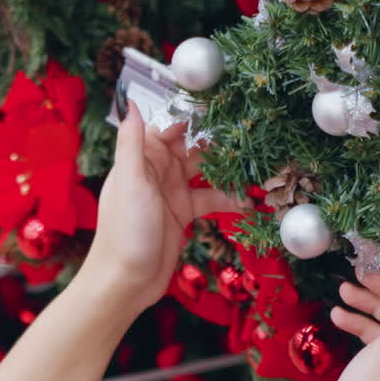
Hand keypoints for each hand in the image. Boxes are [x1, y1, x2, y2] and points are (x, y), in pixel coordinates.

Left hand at [83, 100, 250, 314]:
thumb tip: (129, 99)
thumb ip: (132, 141)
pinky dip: (228, 198)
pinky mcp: (183, 214)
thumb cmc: (125, 231)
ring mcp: (171, 192)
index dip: (194, 115)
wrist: (126, 281)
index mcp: (141, 158)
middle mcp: (157, 171)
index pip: (170, 126)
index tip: (223, 105)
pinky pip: (210, 198)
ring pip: (205, 171)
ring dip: (227, 169)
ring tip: (254, 165)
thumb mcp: (131, 181)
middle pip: (192, 146)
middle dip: (218, 141)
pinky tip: (247, 201)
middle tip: (249, 134)